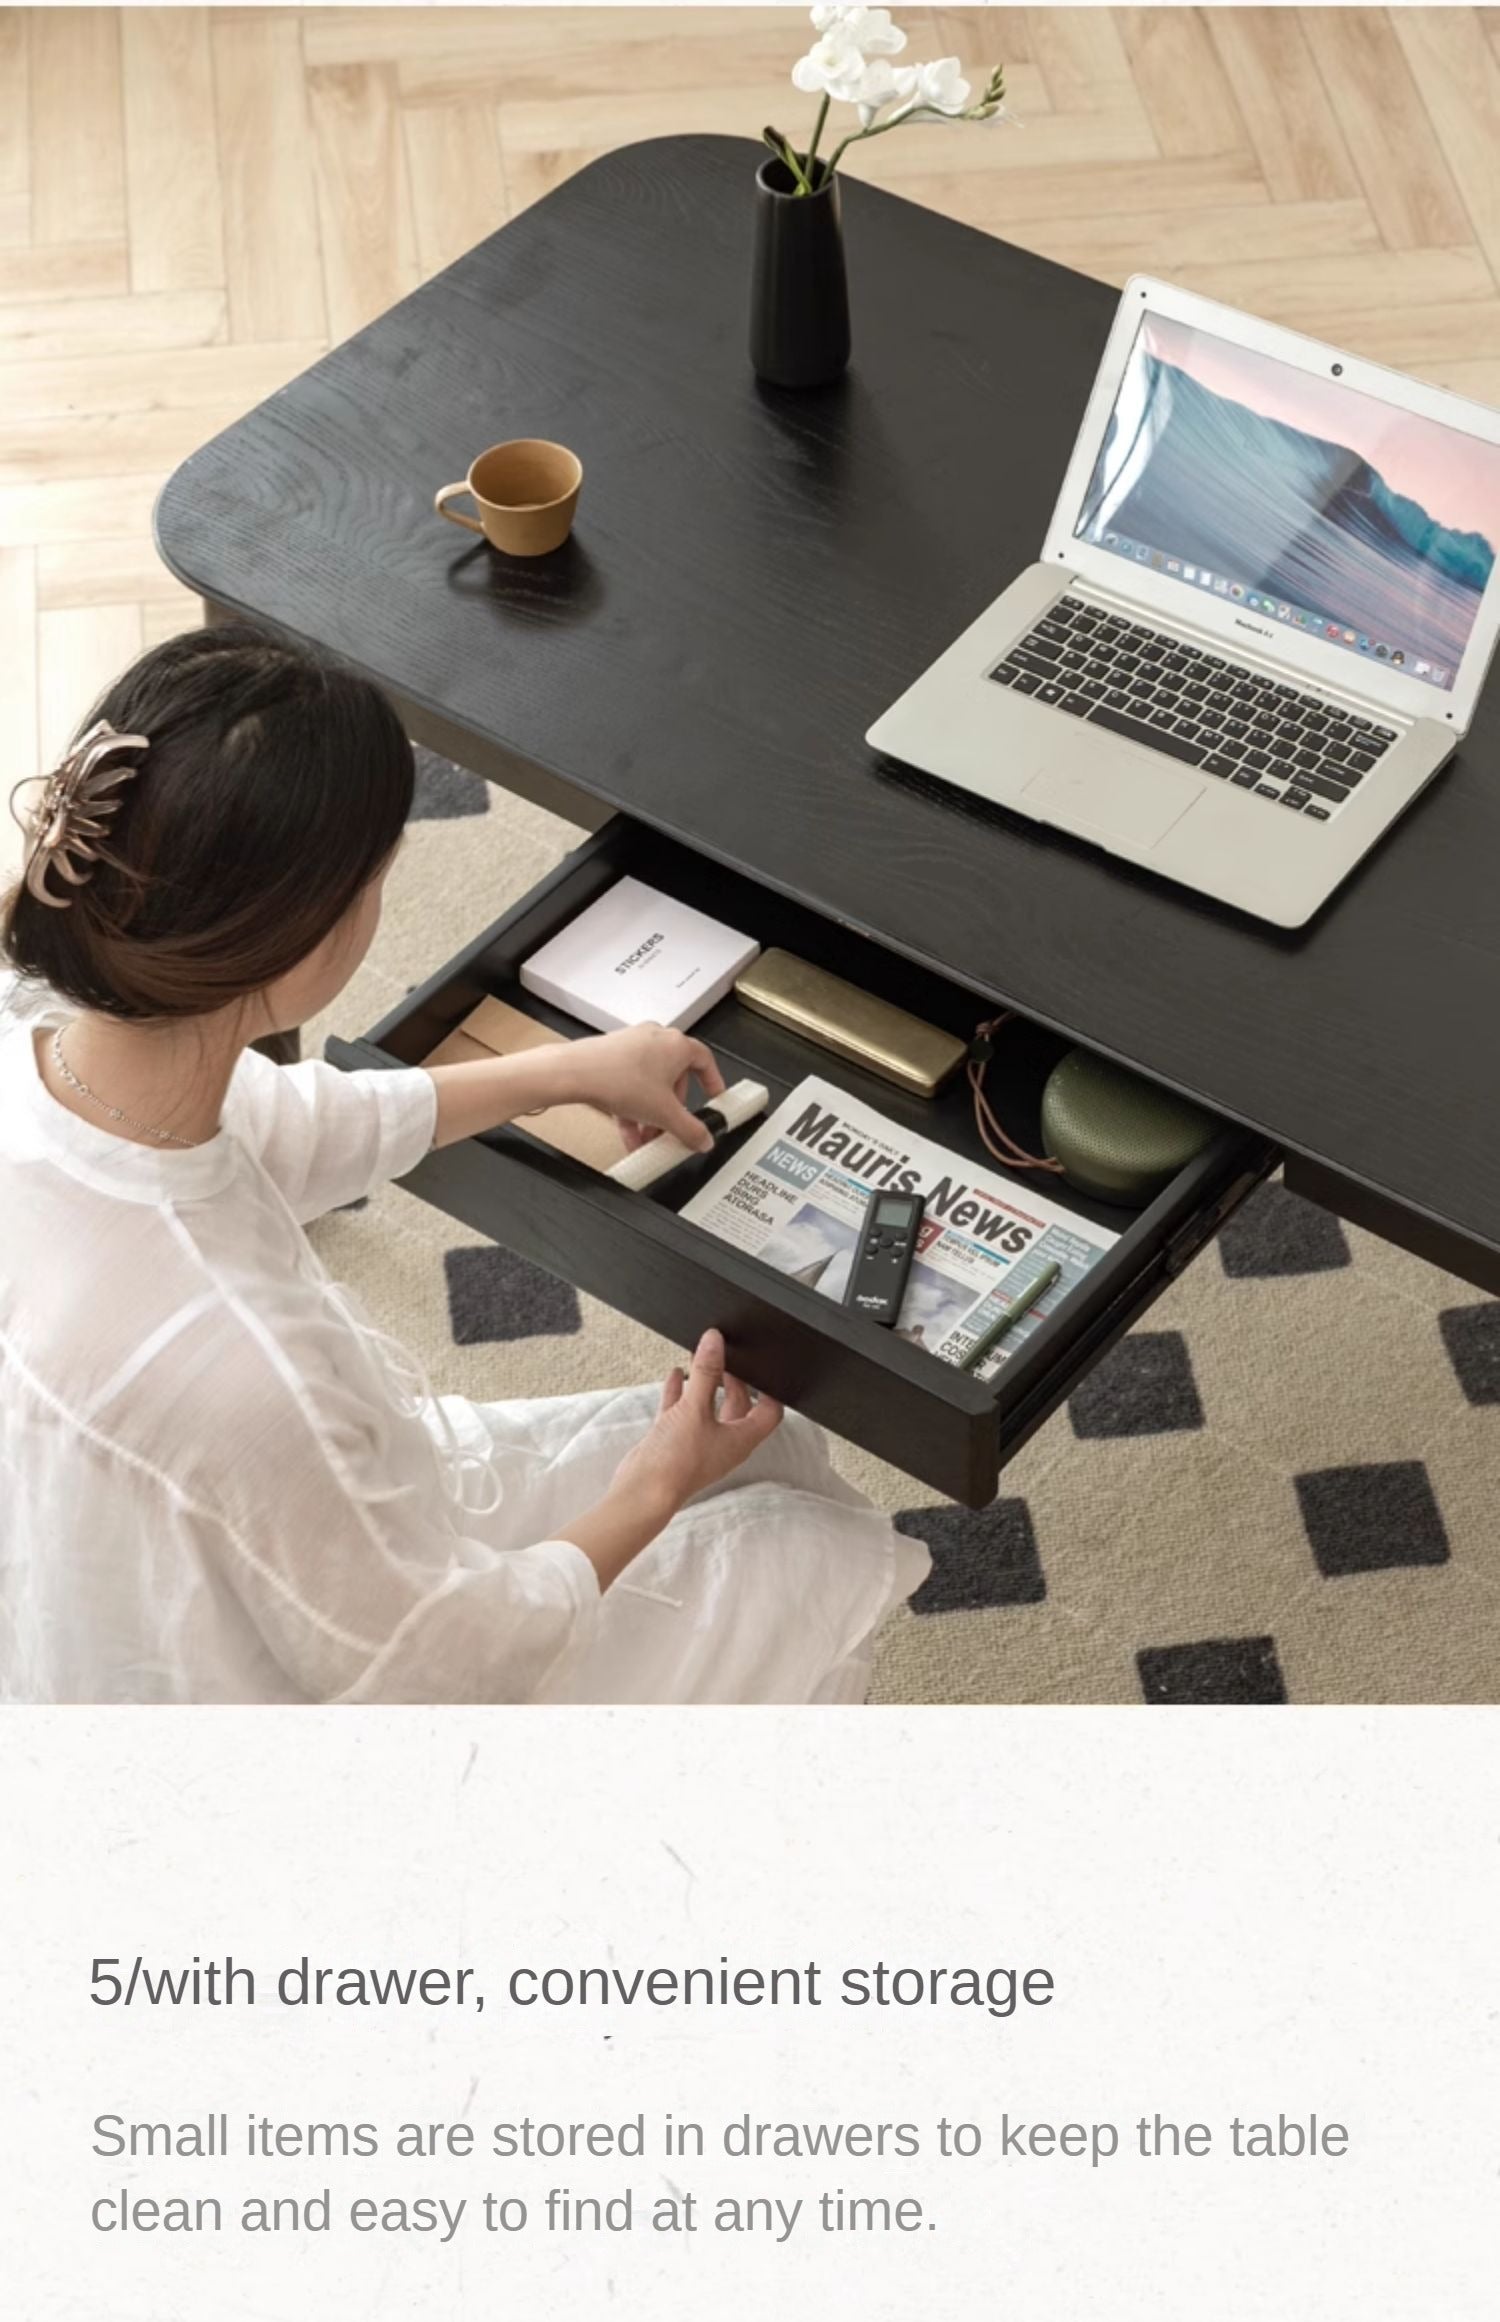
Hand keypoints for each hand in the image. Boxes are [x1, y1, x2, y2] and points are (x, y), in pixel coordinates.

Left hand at [565, 1023, 725, 1153]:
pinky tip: (629, 1134)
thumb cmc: (619, 1079)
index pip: (705, 1061)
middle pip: (675, 1078)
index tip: (713, 1097)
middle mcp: (656, 1039)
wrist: (576, 1072)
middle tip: (671, 1129)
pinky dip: (633, 1107)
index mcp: (677, 1045)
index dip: (712, 1082)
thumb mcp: (664, 1114)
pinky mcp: (613, 1055)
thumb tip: (703, 1139)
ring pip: (651, 1084)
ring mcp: (633, 1046)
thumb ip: (690, 1130)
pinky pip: (631, 1083)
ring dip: (651, 1113)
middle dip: (672, 1110)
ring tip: (646, 1139)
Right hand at [612, 1330, 783, 1520]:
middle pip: (738, 1407)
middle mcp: (724, 1443)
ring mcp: (699, 1443)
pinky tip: (676, 1375)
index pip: (768, 1412)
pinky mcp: (675, 1442)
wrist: (642, 1491)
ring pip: (708, 1408)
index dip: (769, 1390)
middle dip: (733, 1381)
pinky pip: (682, 1412)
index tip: (764, 1368)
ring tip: (702, 1361)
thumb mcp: (694, 1408)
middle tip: (728, 1358)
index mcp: (740, 1439)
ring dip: (705, 1385)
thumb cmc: (676, 1462)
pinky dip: (681, 1392)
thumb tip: (714, 1341)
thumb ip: (705, 1372)